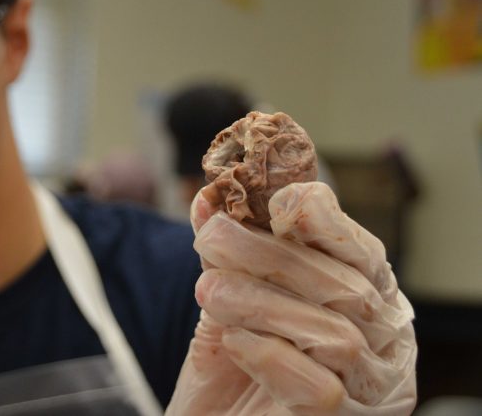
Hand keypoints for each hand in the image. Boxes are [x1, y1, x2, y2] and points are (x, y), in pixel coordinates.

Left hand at [166, 182, 416, 414]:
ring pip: (335, 335)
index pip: (364, 254)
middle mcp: (385, 348)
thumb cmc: (230, 369)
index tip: (279, 201)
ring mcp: (370, 394)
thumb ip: (226, 253)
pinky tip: (233, 341)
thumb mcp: (227, 299)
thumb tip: (207, 197)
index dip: (328, 223)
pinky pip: (318, 387)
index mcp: (368, 303)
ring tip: (208, 291)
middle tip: (210, 237)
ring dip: (261, 303)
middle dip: (271, 256)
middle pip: (346, 289)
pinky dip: (269, 354)